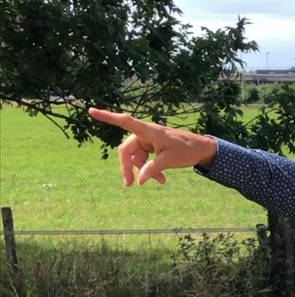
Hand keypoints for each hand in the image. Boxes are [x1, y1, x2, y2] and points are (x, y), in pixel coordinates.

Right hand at [88, 108, 217, 185]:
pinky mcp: (151, 147)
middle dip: (127, 168)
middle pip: (126, 151)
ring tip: (161, 181)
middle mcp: (145, 134)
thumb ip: (152, 169)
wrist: (201, 149)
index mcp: (148, 131)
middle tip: (129, 185)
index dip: (107, 117)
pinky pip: (143, 160)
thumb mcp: (170, 160)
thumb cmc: (187, 150)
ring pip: (135, 158)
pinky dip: (150, 170)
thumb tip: (138, 181)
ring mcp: (147, 141)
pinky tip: (162, 180)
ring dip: (144, 171)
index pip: (124, 121)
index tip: (90, 111)